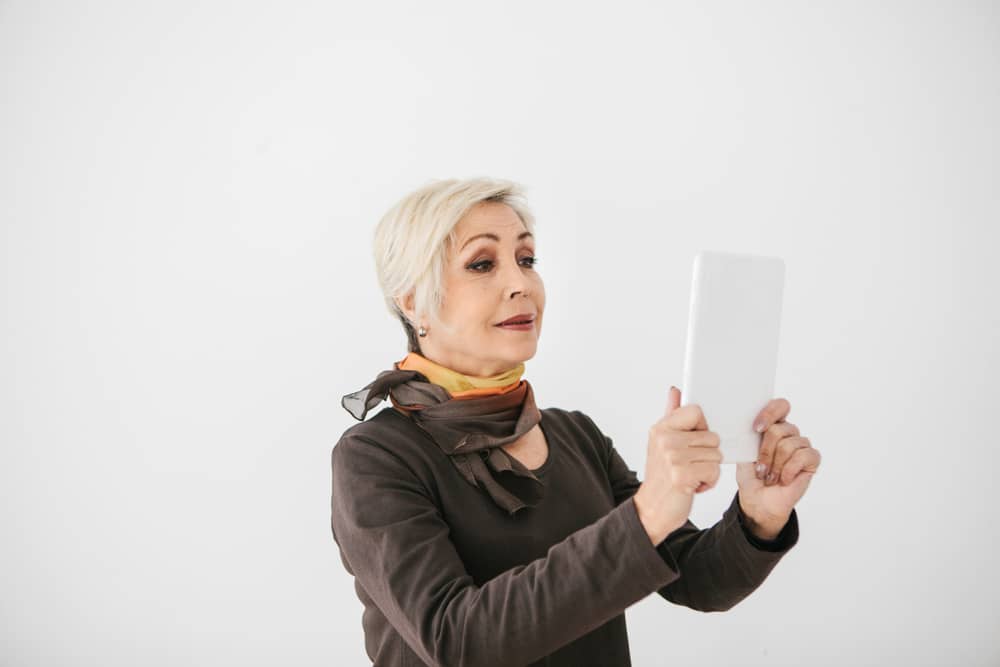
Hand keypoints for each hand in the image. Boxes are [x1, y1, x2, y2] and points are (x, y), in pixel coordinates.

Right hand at [633, 386, 722, 544]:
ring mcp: (672, 457)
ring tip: (691, 475)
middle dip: (707, 454)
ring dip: (709, 469)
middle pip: (712, 436)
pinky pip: (714, 470)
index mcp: (661, 428)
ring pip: (716, 455)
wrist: (652, 508)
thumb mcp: (662, 442)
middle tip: (689, 465)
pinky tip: (693, 485)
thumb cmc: (662, 475)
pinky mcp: (682, 475)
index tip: (692, 442)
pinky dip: (709, 481)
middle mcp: (664, 440)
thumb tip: (675, 390)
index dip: (702, 428)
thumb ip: (671, 414)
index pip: (697, 411)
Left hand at [735, 398, 821, 536]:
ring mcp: (801, 445)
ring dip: (775, 465)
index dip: (770, 413)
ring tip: (771, 476)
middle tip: (761, 469)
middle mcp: (789, 433)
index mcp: (772, 426)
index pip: (780, 406)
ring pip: (789, 444)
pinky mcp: (811, 459)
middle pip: (779, 429)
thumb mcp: (744, 453)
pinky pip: (803, 456)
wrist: (759, 500)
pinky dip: (789, 470)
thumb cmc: (751, 477)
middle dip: (766, 452)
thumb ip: (748, 436)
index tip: (757, 429)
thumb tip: (746, 423)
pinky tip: (784, 479)